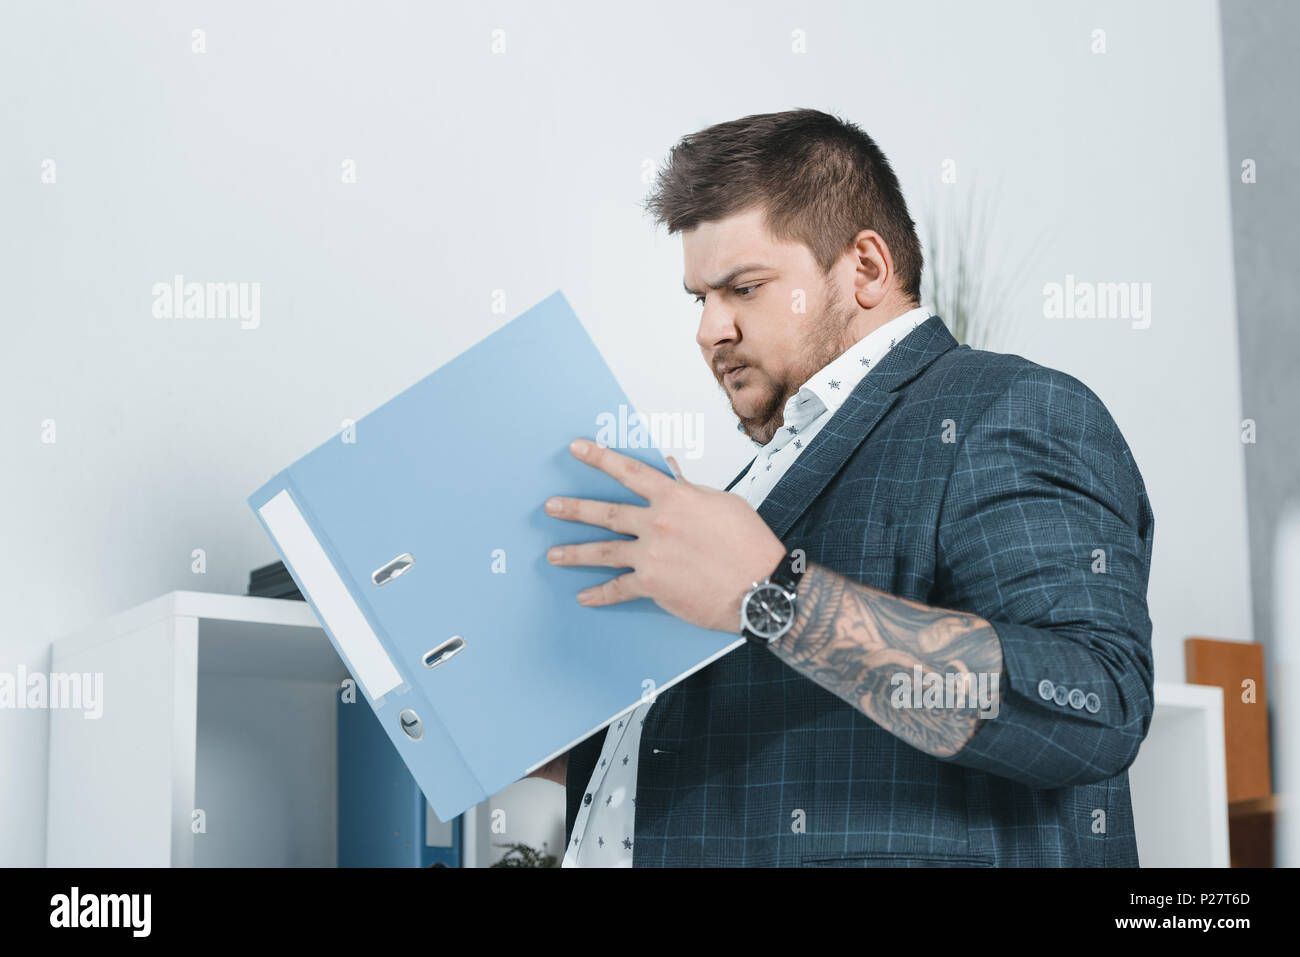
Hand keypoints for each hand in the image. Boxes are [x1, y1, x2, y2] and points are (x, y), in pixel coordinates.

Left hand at [544, 438, 786, 633]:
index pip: (629, 472)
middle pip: (606, 513)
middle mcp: (658, 523)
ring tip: (553, 554)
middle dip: (574, 509)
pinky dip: (599, 595)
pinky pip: (618, 589)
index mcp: (675, 498)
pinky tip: (584, 597)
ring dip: (575, 553)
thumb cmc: (749, 545)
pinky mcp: (652, 585)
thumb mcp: (723, 504)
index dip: (600, 458)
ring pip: (603, 552)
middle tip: (550, 507)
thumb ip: (691, 489)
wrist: (760, 587)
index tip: (577, 448)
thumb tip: (671, 472)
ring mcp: (652, 555)